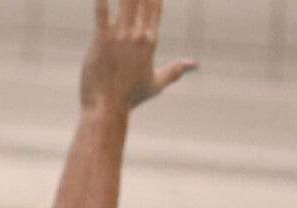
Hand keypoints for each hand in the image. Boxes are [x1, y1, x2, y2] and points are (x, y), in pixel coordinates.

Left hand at [80, 0, 195, 112]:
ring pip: (125, 1)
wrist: (108, 108)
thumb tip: (195, 65)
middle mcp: (139, 34)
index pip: (156, 5)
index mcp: (151, 39)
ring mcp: (120, 36)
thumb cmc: (131, 97)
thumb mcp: (158, 82)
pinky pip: (102, 12)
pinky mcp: (102, 40)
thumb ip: (177, 69)